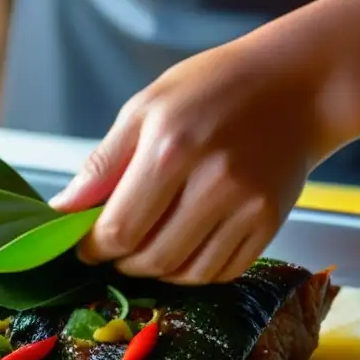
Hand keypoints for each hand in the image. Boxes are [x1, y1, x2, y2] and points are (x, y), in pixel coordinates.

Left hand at [50, 41, 324, 284]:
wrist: (297, 85)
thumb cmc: (212, 89)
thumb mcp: (145, 108)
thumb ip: (102, 164)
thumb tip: (63, 211)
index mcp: (171, 149)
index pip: (119, 229)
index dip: (93, 248)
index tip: (86, 245)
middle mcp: (213, 182)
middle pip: (151, 259)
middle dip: (122, 262)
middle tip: (115, 248)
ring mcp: (247, 207)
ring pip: (186, 274)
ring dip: (157, 272)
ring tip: (148, 247)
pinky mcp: (270, 222)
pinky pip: (222, 272)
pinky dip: (194, 271)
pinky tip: (185, 245)